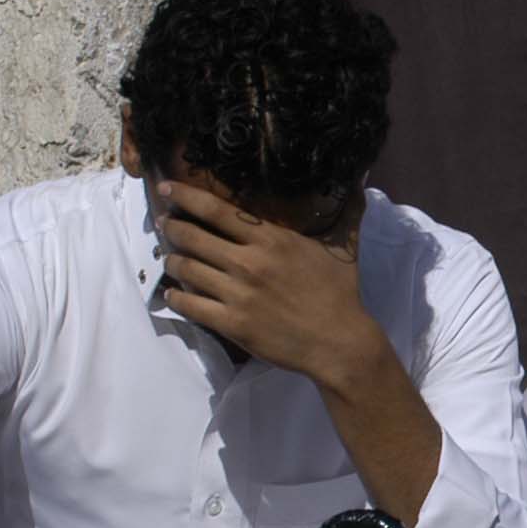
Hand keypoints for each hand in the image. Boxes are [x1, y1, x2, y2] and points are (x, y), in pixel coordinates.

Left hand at [157, 181, 379, 386]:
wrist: (339, 342)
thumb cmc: (341, 294)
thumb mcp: (344, 249)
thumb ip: (346, 216)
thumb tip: (362, 185)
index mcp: (271, 239)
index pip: (217, 211)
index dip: (186, 196)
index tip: (167, 188)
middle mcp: (249, 262)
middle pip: (193, 237)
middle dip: (173, 228)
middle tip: (164, 224)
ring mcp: (238, 294)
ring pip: (187, 270)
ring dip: (173, 262)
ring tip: (170, 259)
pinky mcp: (232, 324)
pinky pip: (191, 305)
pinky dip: (176, 297)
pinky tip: (172, 293)